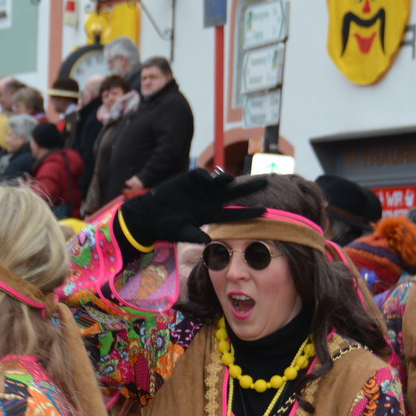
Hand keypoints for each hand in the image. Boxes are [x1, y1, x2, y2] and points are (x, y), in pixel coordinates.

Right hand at [118, 169, 270, 248]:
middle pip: (233, 193)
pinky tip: (203, 180)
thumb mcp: (181, 233)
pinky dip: (205, 176)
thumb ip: (194, 235)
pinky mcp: (189, 180)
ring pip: (219, 182)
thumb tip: (208, 240)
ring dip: (225, 180)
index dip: (249, 212)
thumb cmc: (166, 226)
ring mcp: (200, 189)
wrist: (149, 214)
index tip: (265, 211)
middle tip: (265, 181)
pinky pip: (201, 175)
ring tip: (229, 179)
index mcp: (210, 214)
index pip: (234, 213)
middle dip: (249, 187)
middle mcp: (209, 200)